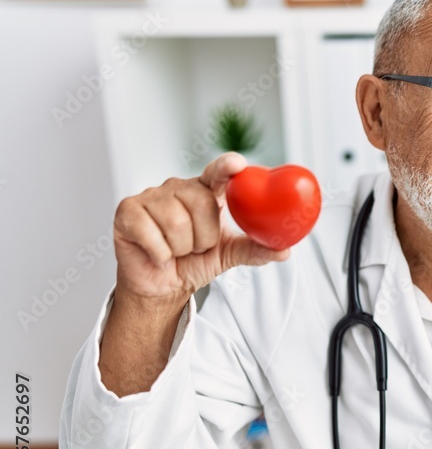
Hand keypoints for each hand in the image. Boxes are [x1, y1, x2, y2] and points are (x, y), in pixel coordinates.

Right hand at [112, 153, 290, 305]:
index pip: (217, 173)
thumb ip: (256, 248)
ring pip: (177, 223)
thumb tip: (285, 250)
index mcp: (204, 191)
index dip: (226, 167)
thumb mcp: (230, 254)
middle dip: (203, 237)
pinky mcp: (127, 211)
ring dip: (182, 247)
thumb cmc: (195, 261)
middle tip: (196, 246)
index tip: (237, 165)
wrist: (162, 284)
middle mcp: (178, 187)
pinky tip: (157, 253)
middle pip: (201, 205)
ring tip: (177, 250)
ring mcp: (150, 196)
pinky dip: (160, 253)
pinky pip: (152, 235)